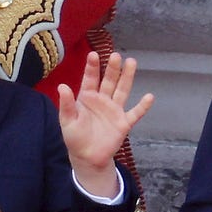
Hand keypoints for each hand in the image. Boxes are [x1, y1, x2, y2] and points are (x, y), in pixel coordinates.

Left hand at [57, 52, 153, 197]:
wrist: (87, 157)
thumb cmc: (75, 137)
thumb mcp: (67, 121)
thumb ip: (66, 104)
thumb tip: (61, 86)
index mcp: (87, 97)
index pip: (90, 79)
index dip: (92, 67)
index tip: (93, 54)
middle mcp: (102, 100)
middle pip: (109, 81)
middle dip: (112, 68)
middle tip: (116, 55)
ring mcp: (114, 110)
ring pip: (122, 90)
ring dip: (127, 77)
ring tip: (132, 62)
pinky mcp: (123, 123)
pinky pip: (135, 113)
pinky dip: (142, 106)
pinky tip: (150, 97)